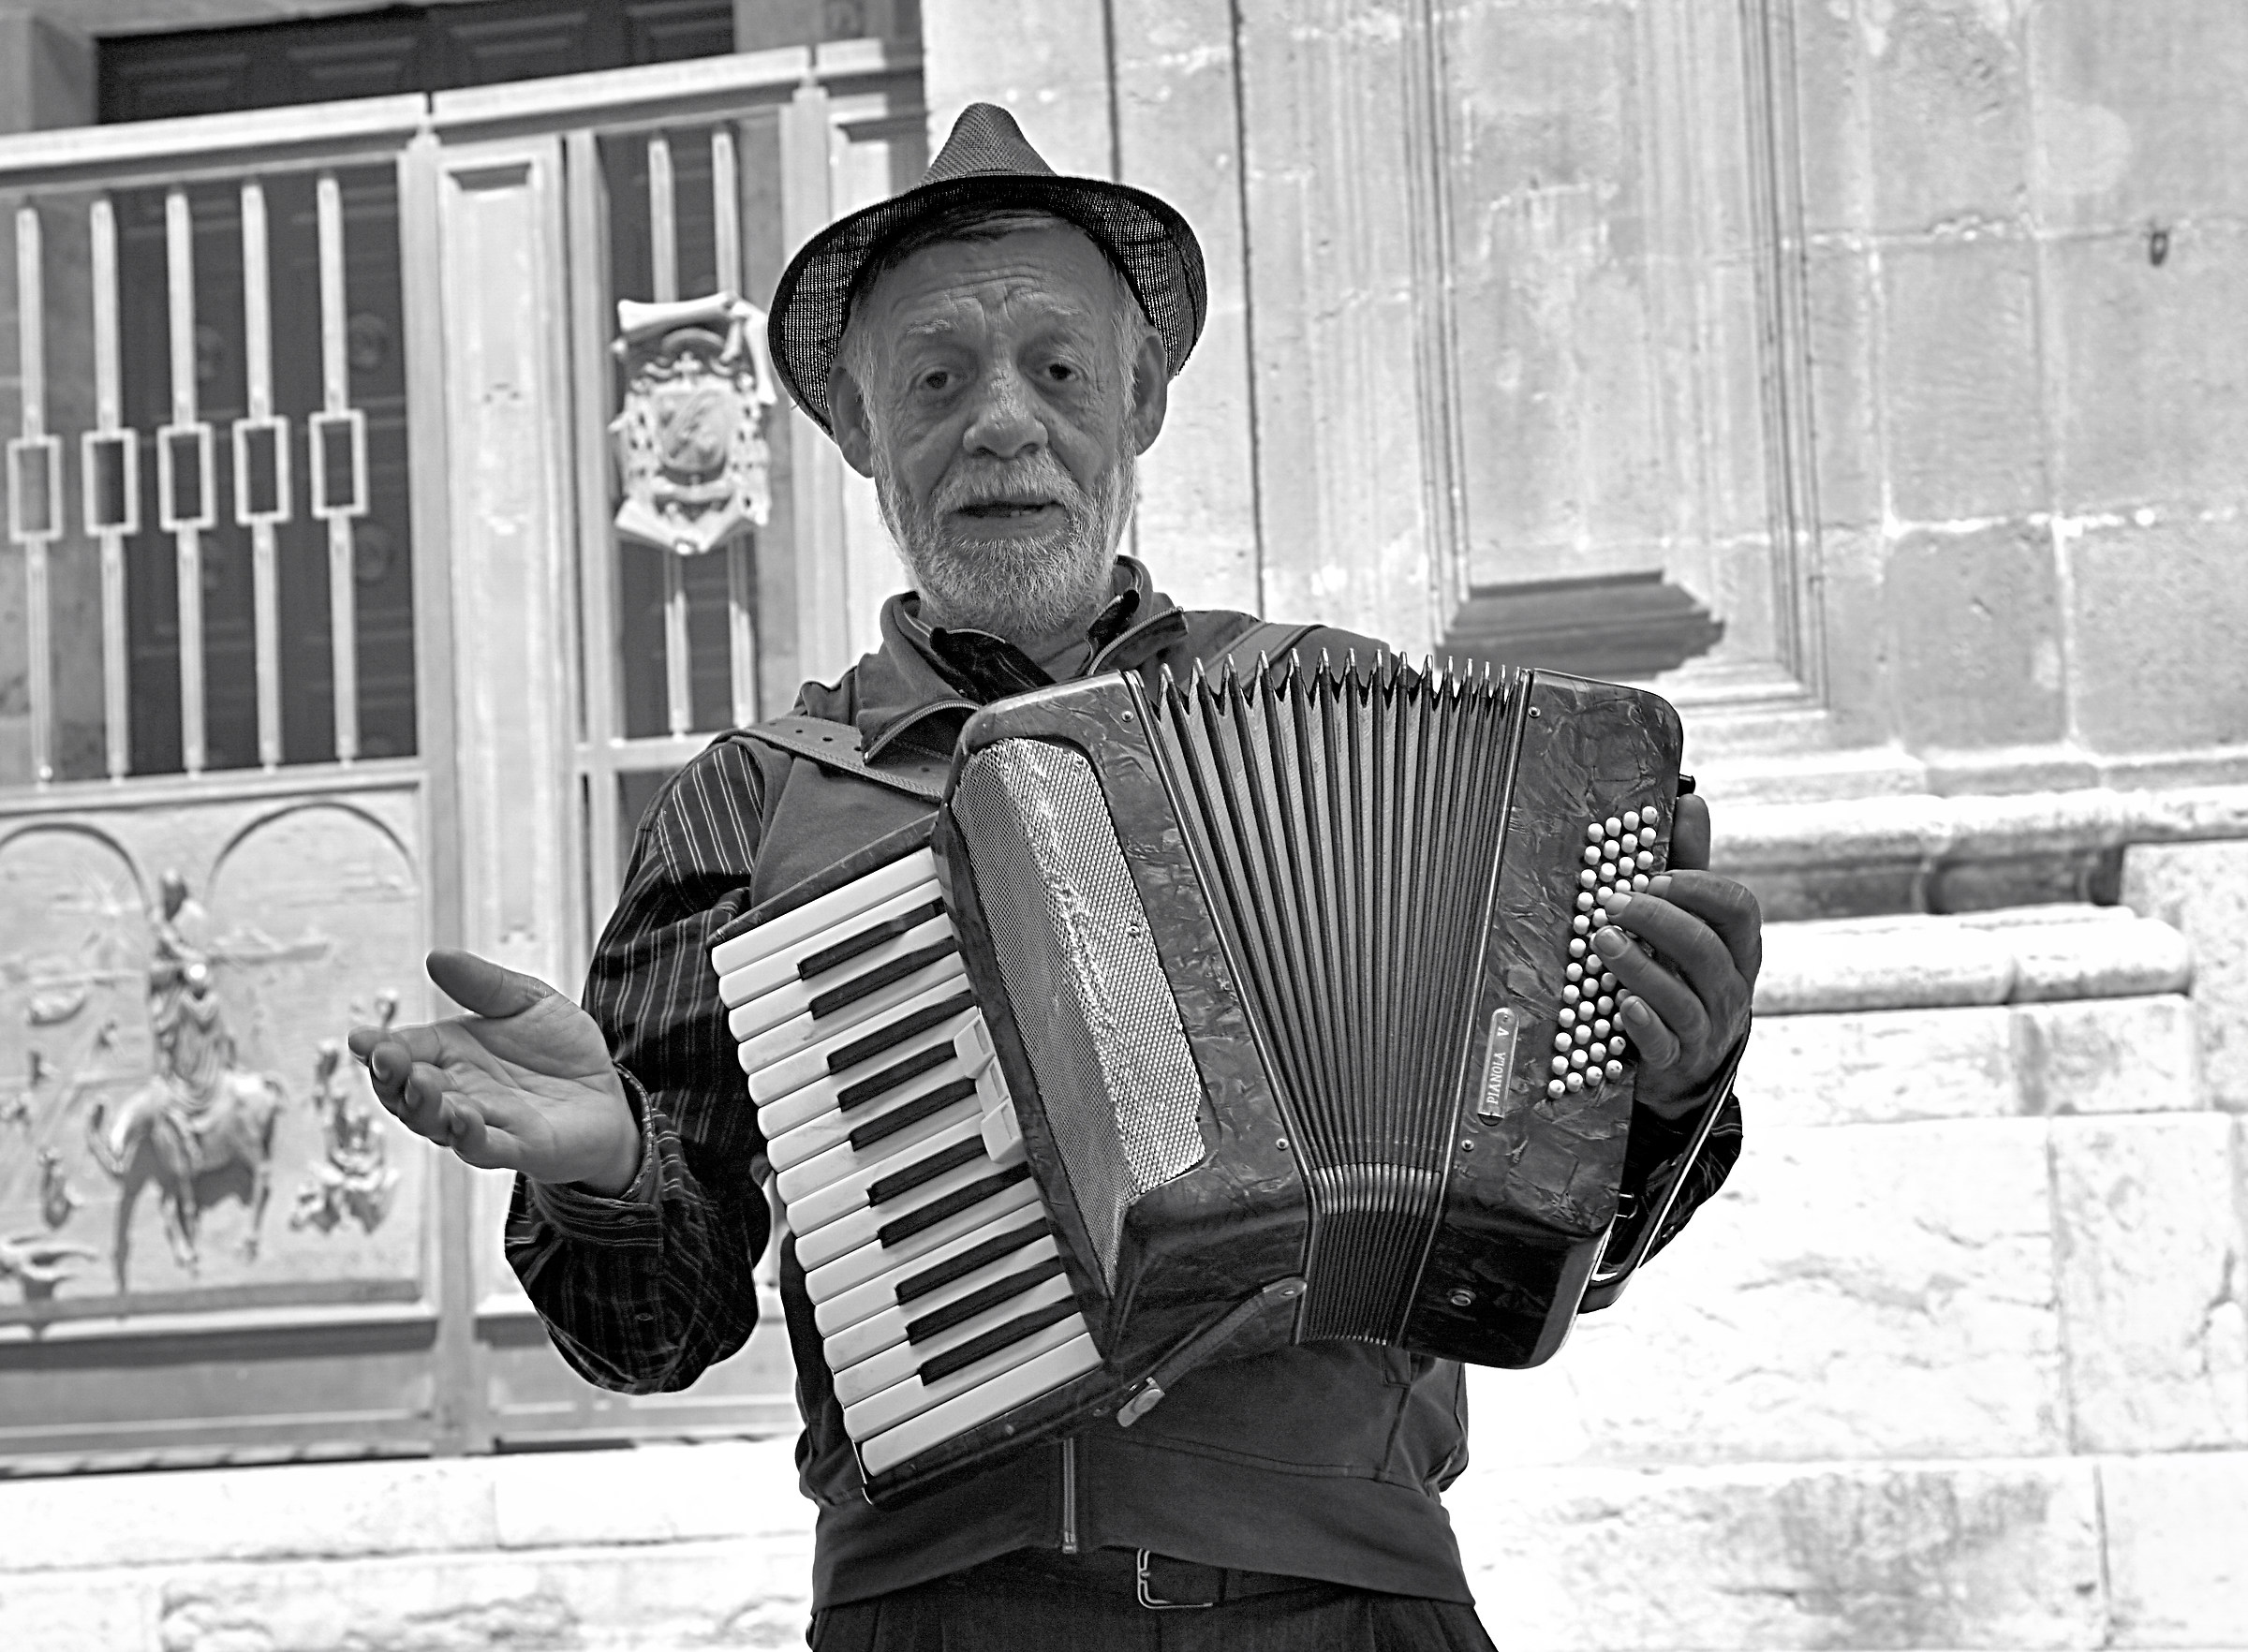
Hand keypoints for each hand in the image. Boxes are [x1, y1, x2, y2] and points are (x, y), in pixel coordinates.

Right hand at [347, 950, 641, 1193]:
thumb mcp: (527, 1002)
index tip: (360, 1039)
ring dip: (423, 1107)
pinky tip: (462, 1119)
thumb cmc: (559, 1048)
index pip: (403, 1051)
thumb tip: (436, 956)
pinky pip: (485, 1148)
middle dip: (391, 1077)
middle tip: (384, 1058)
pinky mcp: (518, 1147)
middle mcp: (456, 1091)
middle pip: (407, 1091)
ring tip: (418, 1083)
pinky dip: (470, 1137)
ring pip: (437, 1123)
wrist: (607, 1091)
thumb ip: (485, 984)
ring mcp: (484, 1123)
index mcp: (449, 1053)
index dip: (379, 1048)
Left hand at [1590, 793, 1760, 1118]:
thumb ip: (1689, 866)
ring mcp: (1705, 1027)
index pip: (1738, 910)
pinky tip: (1622, 1004)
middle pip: (1706, 950)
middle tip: (1612, 902)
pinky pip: (1665, 1044)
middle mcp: (1728, 987)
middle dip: (1658, 921)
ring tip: (1601, 941)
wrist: (1685, 1062)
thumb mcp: (1690, 921)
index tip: (1656, 875)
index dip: (1699, 889)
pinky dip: (1645, 1023)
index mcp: (1737, 947)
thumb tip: (1691, 799)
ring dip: (1640, 966)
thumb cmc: (1683, 973)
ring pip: (1683, 997)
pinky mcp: (1675, 1061)